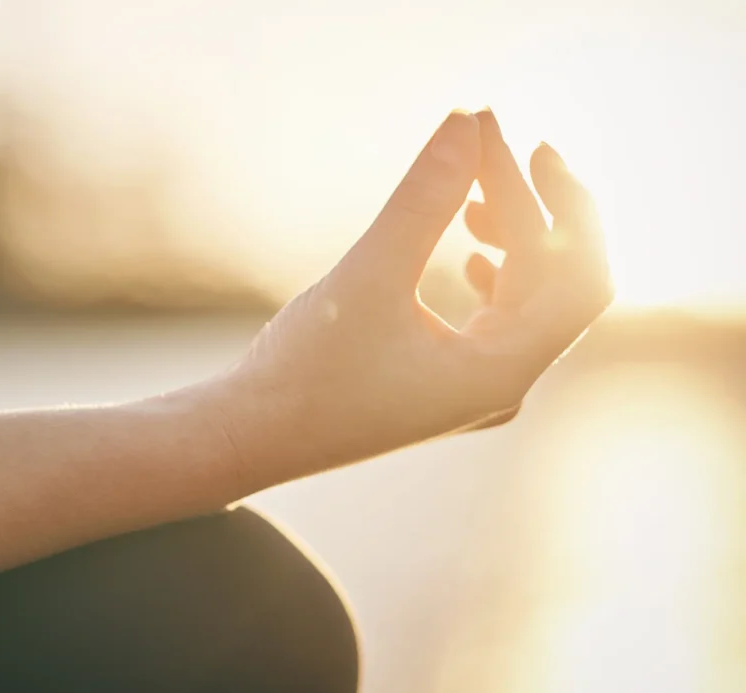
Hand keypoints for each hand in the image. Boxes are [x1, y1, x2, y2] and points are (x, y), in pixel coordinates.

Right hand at [214, 109, 612, 486]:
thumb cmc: (304, 373)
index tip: (512, 138)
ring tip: (473, 192)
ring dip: (512, 236)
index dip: (557, 200)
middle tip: (487, 139)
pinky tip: (468, 250)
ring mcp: (475, 386)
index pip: (574, 277)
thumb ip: (421, 200)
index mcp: (499, 375)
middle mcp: (500, 385)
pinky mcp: (446, 379)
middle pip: (555, 281)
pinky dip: (493, 271)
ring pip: (527, 297)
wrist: (252, 436)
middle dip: (530, 205)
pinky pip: (498, 316)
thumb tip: (465, 122)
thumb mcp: (366, 277)